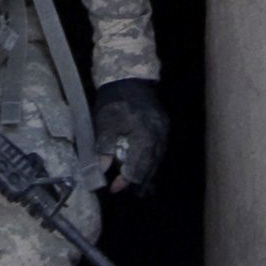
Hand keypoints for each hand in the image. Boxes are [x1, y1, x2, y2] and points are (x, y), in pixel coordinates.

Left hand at [92, 78, 171, 194]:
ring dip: (144, 171)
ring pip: (155, 160)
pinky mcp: (163, 126)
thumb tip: (101, 170)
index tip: (113, 188)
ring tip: (131, 180)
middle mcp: (158, 137)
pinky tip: (140, 163)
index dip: (124, 181)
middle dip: (136, 180)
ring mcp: (163, 131)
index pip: (136, 169)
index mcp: (143, 137)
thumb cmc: (114, 101)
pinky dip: (149, 158)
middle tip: (123, 187)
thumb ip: (104, 148)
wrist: (128, 77)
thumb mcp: (104, 124)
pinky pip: (158, 149)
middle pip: (149, 168)